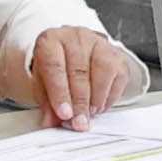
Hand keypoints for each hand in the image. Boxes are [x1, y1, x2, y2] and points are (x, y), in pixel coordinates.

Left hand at [26, 26, 141, 124]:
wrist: (71, 54)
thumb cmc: (56, 68)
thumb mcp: (43, 85)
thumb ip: (47, 103)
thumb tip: (51, 122)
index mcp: (50, 41)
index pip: (54, 66)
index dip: (60, 93)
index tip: (64, 114)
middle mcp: (75, 37)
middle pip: (80, 71)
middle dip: (80, 103)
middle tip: (79, 123)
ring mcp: (98, 43)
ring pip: (103, 71)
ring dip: (96, 99)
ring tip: (89, 113)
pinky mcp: (116, 54)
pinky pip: (118, 77)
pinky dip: (109, 97)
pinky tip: (99, 105)